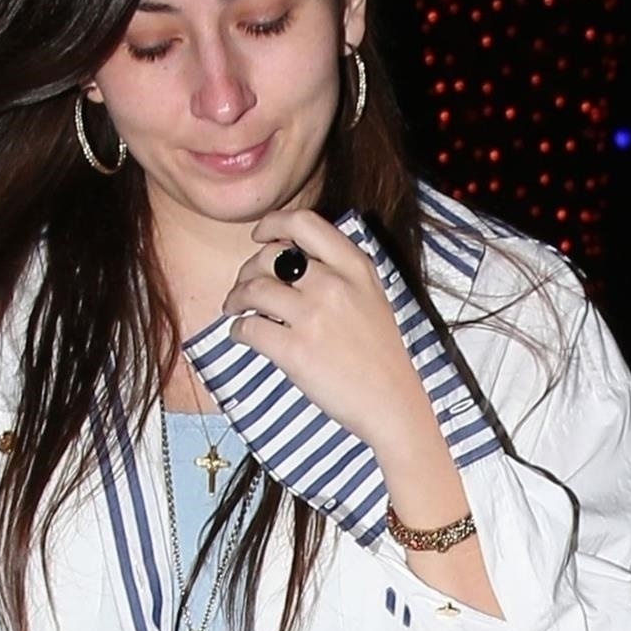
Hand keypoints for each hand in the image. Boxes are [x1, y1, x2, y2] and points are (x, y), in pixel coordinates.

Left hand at [222, 209, 499, 616]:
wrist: (394, 406)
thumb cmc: (382, 358)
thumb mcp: (373, 299)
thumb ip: (340, 273)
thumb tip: (290, 260)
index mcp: (356, 268)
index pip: (305, 224)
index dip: (275, 224)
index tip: (262, 236)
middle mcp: (334, 285)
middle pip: (272, 257)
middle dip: (249, 269)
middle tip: (245, 287)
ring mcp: (314, 317)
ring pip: (254, 289)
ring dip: (236, 297)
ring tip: (236, 309)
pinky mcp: (295, 351)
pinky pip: (249, 327)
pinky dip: (239, 329)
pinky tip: (244, 335)